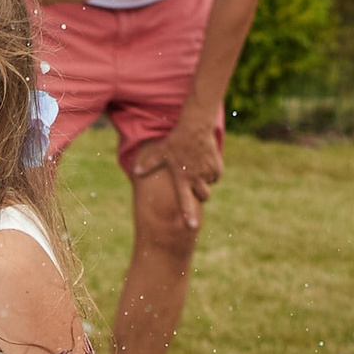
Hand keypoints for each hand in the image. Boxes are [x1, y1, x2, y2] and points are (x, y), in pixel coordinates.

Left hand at [128, 107, 223, 229]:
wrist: (195, 127)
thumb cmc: (175, 141)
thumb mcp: (160, 152)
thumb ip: (148, 164)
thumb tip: (136, 173)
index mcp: (182, 178)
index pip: (185, 200)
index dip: (188, 214)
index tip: (192, 227)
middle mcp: (196, 178)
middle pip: (203, 196)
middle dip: (200, 194)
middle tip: (192, 181)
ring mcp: (208, 173)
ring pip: (209, 184)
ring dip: (204, 180)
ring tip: (195, 165)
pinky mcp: (218, 167)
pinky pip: (215, 176)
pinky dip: (211, 172)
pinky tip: (203, 160)